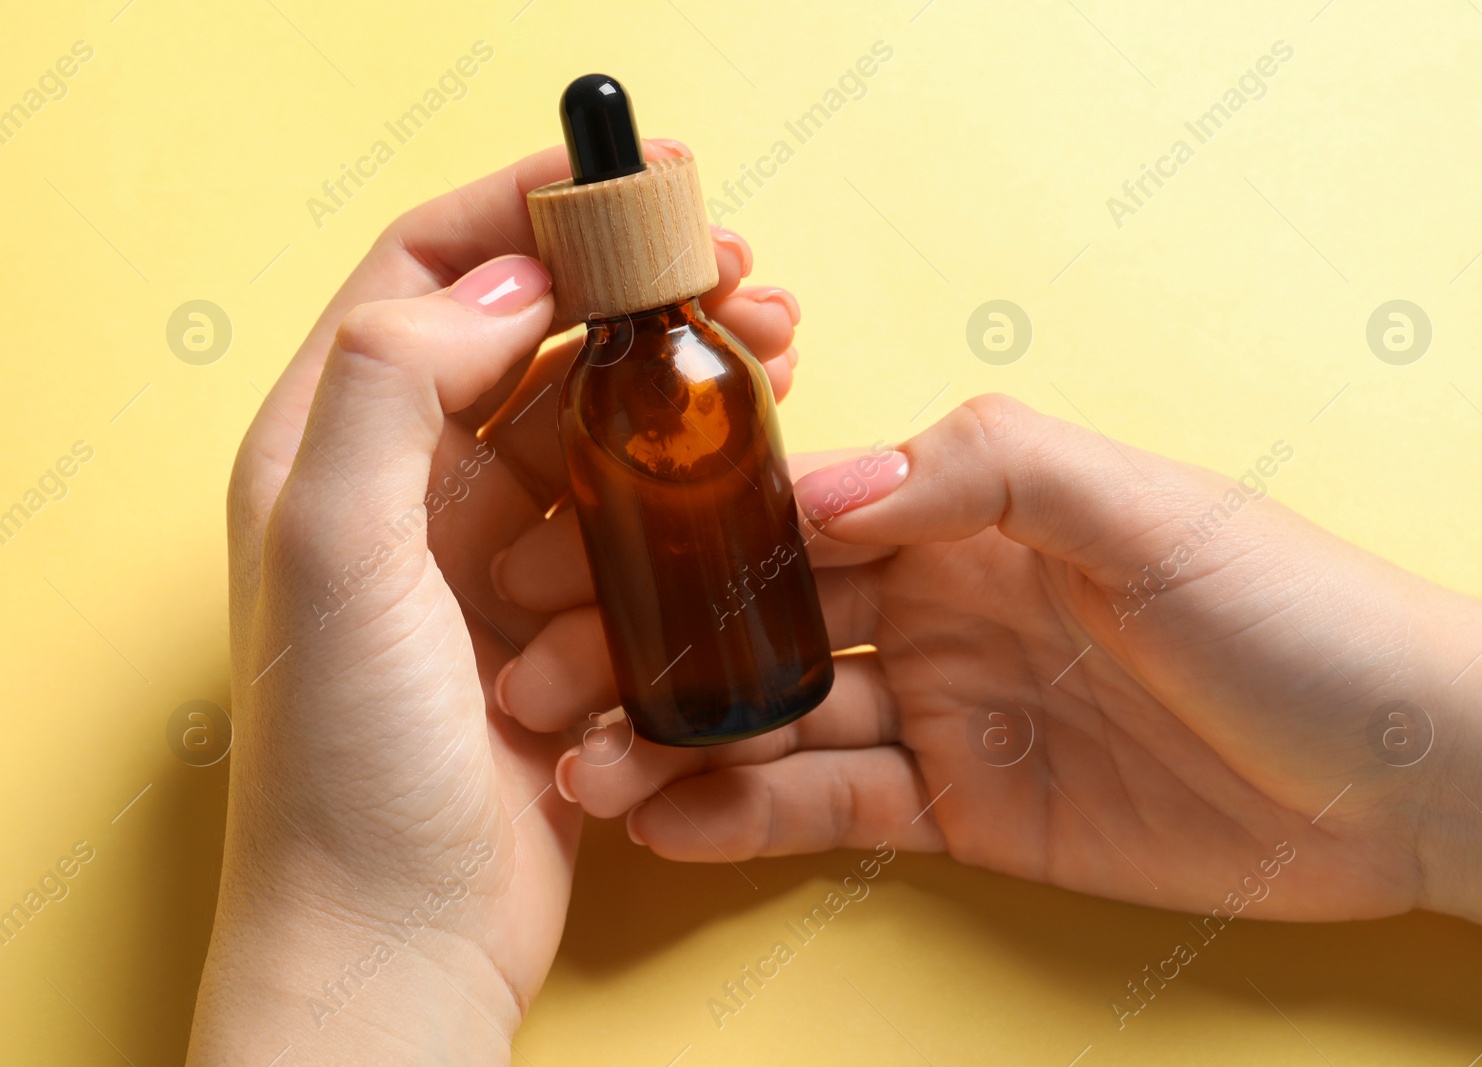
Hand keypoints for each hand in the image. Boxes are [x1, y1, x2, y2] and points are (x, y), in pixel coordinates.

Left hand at [190, 140, 803, 1063]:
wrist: (400, 944)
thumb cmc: (346, 769)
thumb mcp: (338, 558)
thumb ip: (389, 392)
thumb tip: (502, 292)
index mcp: (332, 450)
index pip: (423, 275)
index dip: (524, 211)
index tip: (627, 180)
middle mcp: (408, 491)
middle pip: (535, 344)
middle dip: (636, 295)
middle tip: (738, 270)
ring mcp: (488, 560)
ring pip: (600, 432)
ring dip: (677, 390)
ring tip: (772, 354)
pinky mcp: (559, 625)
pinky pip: (635, 529)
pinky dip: (684, 498)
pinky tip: (742, 481)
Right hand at [507, 394, 1481, 960]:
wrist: (1398, 772)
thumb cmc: (1290, 610)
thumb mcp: (1145, 508)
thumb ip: (986, 471)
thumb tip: (822, 485)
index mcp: (971, 512)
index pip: (800, 511)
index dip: (689, 531)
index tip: (587, 552)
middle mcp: (940, 606)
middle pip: (762, 621)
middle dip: (651, 644)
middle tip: (544, 676)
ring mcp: (945, 712)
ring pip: (779, 723)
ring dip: (676, 739)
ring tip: (581, 764)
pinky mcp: (963, 810)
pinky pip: (833, 811)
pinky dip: (747, 817)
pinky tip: (667, 819)